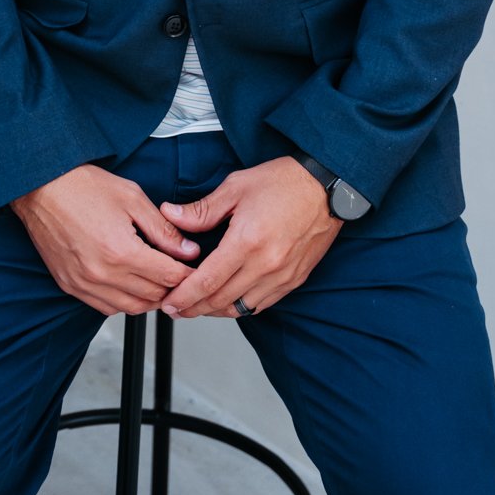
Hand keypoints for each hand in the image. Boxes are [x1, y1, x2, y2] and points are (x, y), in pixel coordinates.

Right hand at [11, 163, 200, 315]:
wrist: (40, 188)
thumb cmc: (82, 187)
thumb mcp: (132, 198)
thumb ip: (163, 229)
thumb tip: (188, 251)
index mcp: (121, 251)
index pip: (168, 276)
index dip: (188, 273)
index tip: (195, 268)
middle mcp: (102, 274)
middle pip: (153, 295)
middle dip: (172, 286)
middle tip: (180, 274)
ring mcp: (84, 283)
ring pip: (131, 307)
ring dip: (149, 298)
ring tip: (157, 281)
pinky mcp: (70, 285)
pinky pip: (106, 308)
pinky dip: (124, 302)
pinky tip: (130, 285)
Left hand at [157, 157, 341, 319]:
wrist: (327, 188)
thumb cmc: (283, 182)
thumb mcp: (236, 187)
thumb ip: (201, 209)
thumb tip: (169, 215)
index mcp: (247, 241)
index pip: (207, 281)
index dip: (184, 296)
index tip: (168, 303)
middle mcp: (266, 264)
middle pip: (221, 300)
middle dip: (194, 308)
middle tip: (174, 309)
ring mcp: (282, 276)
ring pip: (241, 307)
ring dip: (215, 311)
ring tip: (196, 307)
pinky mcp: (294, 279)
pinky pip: (262, 304)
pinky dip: (240, 306)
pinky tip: (227, 300)